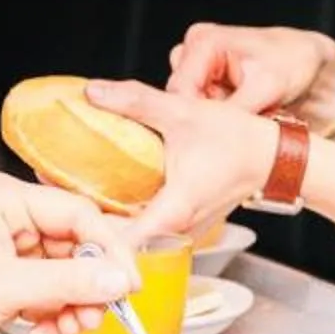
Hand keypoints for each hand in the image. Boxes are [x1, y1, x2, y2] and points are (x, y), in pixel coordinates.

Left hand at [0, 174, 139, 333]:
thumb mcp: (4, 287)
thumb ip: (67, 282)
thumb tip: (119, 281)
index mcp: (8, 199)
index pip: (79, 214)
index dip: (109, 249)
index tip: (129, 284)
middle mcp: (14, 218)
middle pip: (79, 248)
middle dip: (89, 287)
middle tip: (93, 319)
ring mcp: (12, 251)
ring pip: (69, 276)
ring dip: (73, 308)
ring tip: (63, 332)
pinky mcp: (10, 281)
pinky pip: (51, 295)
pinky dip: (53, 318)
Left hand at [83, 79, 279, 239]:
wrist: (277, 158)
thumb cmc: (240, 141)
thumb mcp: (183, 112)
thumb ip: (135, 101)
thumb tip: (93, 92)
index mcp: (173, 212)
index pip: (118, 241)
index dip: (87, 229)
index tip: (64, 205)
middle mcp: (176, 231)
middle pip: (118, 239)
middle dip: (86, 218)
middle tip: (57, 189)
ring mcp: (183, 233)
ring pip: (133, 235)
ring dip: (105, 217)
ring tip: (73, 188)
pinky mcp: (186, 227)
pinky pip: (147, 228)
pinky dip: (126, 213)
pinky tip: (107, 190)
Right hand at [164, 22, 334, 124]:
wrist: (310, 61)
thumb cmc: (293, 63)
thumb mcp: (267, 87)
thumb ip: (235, 109)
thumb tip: (212, 135)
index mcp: (203, 41)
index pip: (178, 91)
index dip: (195, 116)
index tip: (220, 134)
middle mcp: (194, 49)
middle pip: (181, 99)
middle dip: (208, 116)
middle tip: (241, 121)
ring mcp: (198, 65)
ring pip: (192, 106)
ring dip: (215, 117)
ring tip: (247, 112)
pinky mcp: (207, 80)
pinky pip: (203, 107)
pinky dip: (222, 115)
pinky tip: (244, 111)